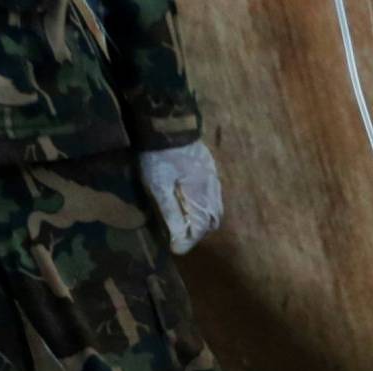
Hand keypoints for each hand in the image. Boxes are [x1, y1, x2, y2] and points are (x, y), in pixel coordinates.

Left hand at [139, 140, 223, 255]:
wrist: (167, 121)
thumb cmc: (160, 156)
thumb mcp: (158, 186)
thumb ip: (171, 214)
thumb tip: (178, 243)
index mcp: (201, 196)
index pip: (199, 229)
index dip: (187, 241)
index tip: (174, 248)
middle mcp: (212, 190)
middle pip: (211, 221)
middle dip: (197, 232)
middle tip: (180, 234)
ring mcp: (213, 178)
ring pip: (214, 209)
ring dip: (202, 219)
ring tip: (186, 220)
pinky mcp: (210, 168)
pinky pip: (213, 195)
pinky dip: (204, 205)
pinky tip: (191, 201)